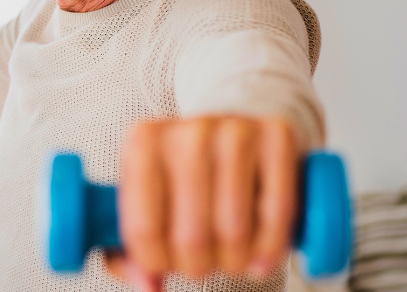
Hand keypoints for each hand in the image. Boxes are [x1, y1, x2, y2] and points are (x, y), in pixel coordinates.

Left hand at [105, 116, 297, 289]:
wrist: (233, 130)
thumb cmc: (181, 176)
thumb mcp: (144, 200)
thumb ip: (129, 251)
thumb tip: (149, 286)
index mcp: (143, 142)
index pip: (144, 229)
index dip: (156, 262)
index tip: (165, 264)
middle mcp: (189, 131)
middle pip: (190, 237)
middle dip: (197, 267)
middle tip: (201, 263)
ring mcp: (236, 130)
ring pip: (234, 231)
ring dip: (234, 262)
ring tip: (230, 257)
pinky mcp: (278, 136)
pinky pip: (277, 213)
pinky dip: (270, 247)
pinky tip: (261, 255)